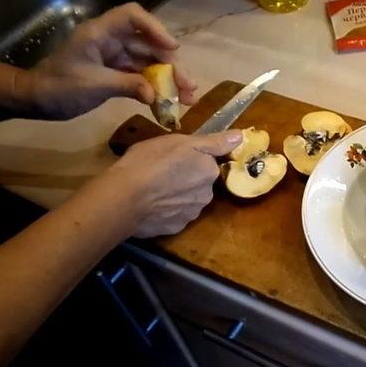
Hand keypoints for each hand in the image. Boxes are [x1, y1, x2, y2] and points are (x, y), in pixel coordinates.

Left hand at [21, 2, 196, 119]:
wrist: (37, 100)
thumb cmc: (59, 87)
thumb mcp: (93, 86)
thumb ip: (126, 85)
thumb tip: (155, 95)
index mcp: (100, 33)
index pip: (132, 16)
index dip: (156, 29)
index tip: (173, 48)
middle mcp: (111, 40)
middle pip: (149, 44)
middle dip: (172, 64)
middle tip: (189, 86)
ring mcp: (115, 56)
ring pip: (150, 61)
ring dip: (170, 79)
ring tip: (187, 98)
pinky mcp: (117, 72)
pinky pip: (143, 76)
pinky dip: (156, 88)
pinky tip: (168, 103)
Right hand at [103, 130, 241, 237]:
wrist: (125, 197)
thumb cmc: (150, 161)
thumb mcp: (181, 142)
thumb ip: (213, 142)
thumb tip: (240, 137)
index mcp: (209, 172)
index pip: (207, 165)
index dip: (191, 161)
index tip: (174, 159)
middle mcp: (206, 195)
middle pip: (199, 185)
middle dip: (185, 180)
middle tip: (162, 173)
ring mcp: (191, 214)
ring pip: (187, 202)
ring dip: (176, 197)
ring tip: (153, 190)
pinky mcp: (175, 229)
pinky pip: (173, 217)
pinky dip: (165, 212)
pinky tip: (151, 206)